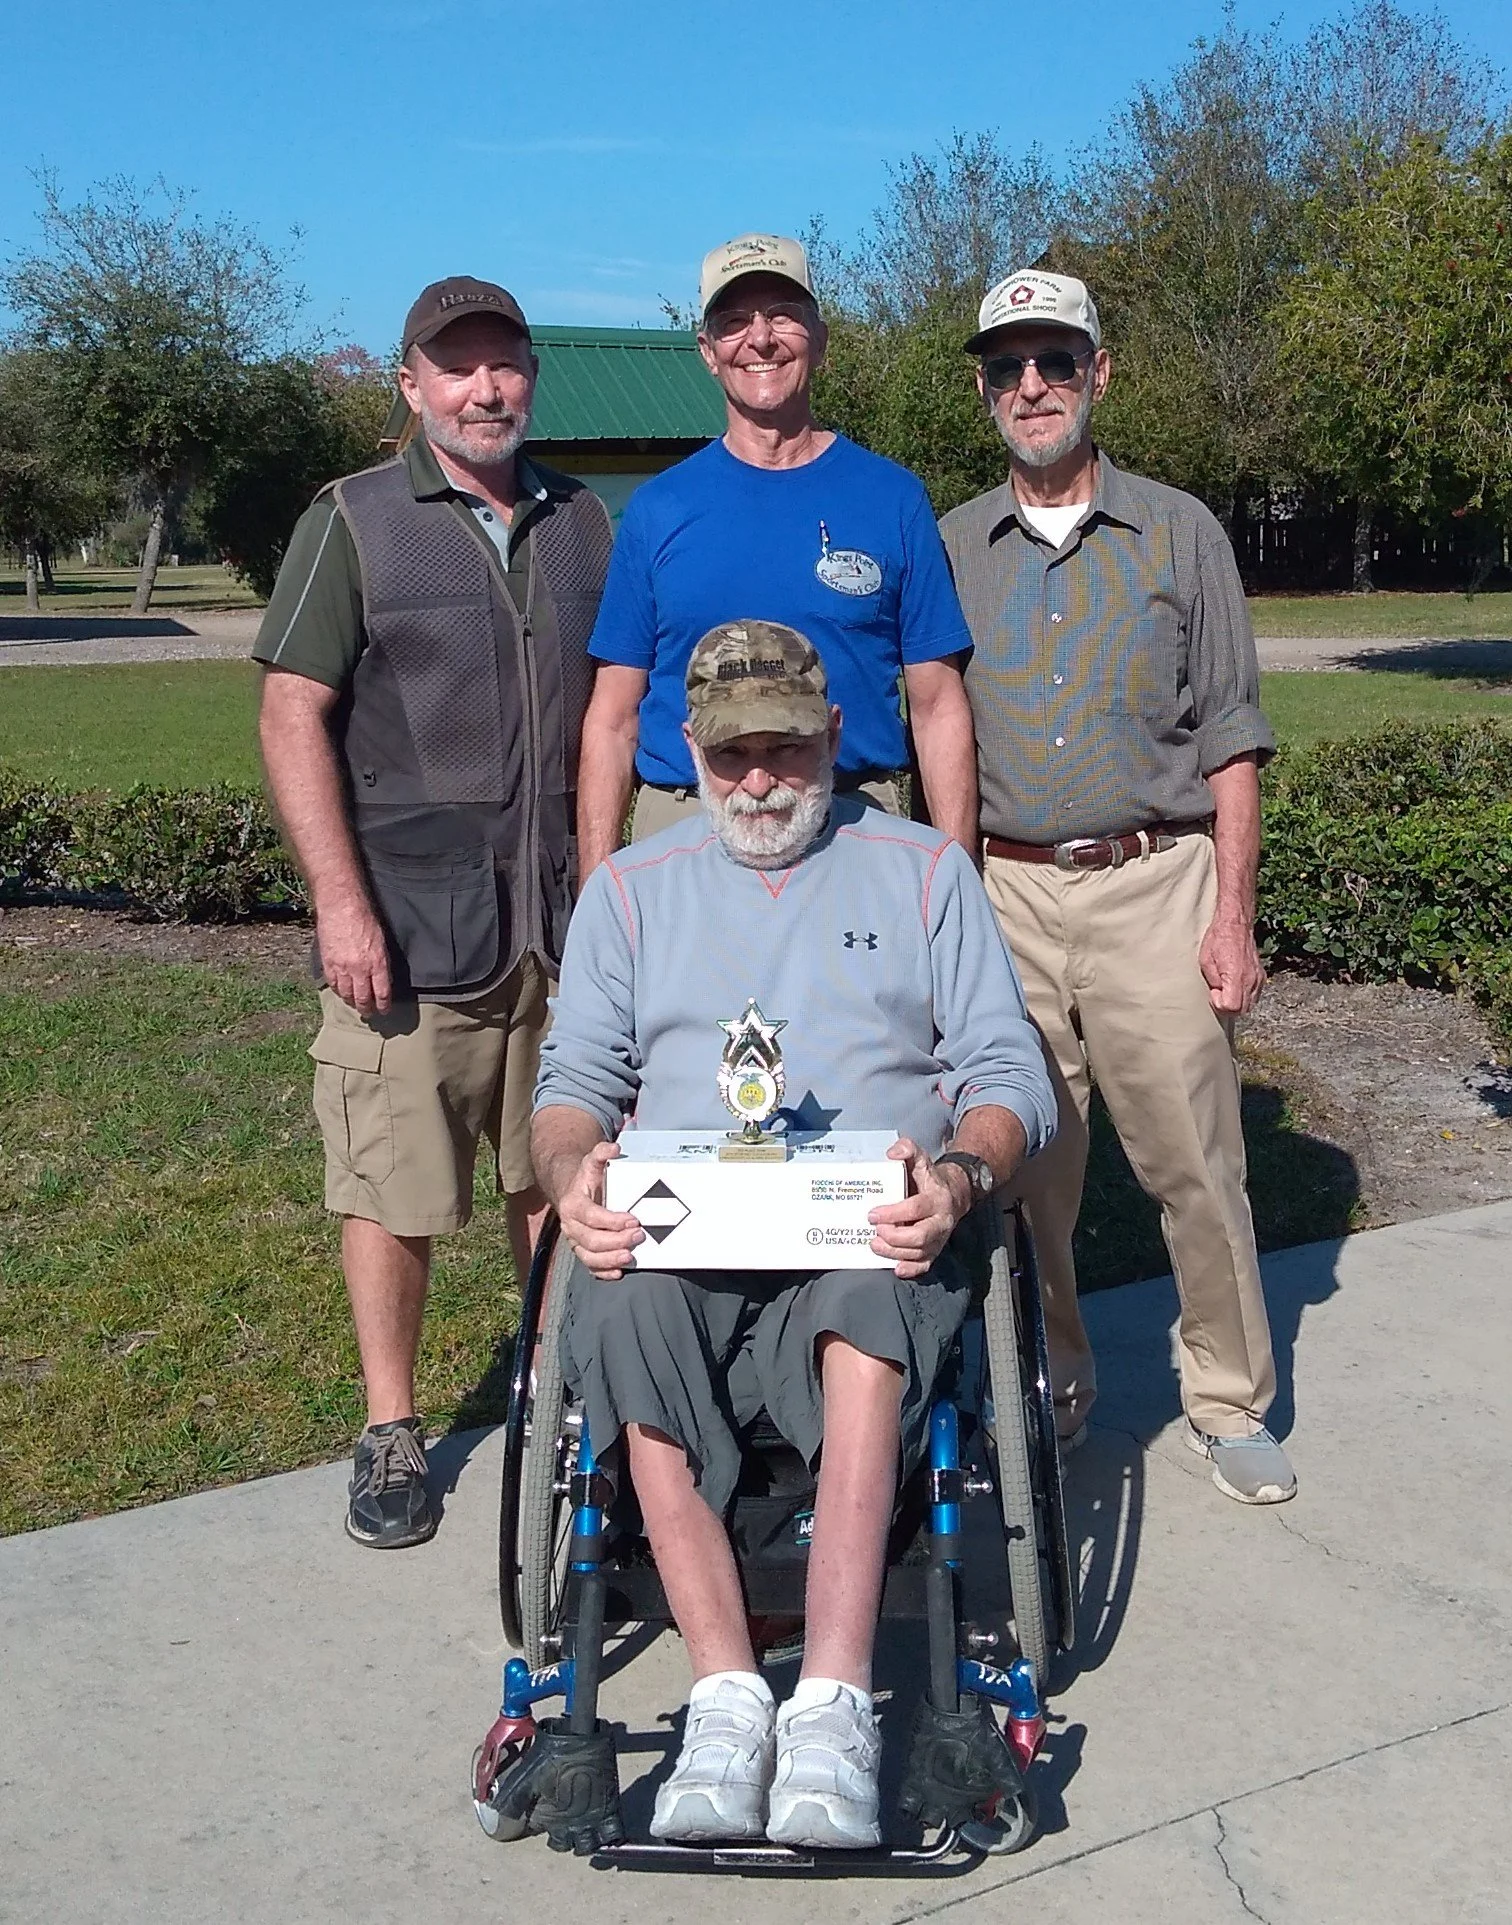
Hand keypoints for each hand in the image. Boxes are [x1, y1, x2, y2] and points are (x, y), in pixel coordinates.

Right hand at [316, 893, 392, 1015]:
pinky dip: (338, 991)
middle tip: (370, 1014)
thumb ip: (382, 962)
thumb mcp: (382, 941)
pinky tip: (342, 992)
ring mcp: (342, 967)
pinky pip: (333, 984)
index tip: (384, 1011)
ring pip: (347, 994)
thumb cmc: (365, 917)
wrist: (341, 905)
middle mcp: (360, 969)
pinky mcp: (327, 963)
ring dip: (352, 1002)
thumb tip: (383, 979)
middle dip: (367, 1009)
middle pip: (364, 998)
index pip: (382, 993)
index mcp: (377, 963)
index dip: (384, 1006)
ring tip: (356, 1005)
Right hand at [557, 1141, 644, 1280]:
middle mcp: (571, 1225)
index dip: (611, 1220)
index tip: (633, 1220)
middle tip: (639, 1236)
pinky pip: (590, 1267)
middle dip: (615, 1241)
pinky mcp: (583, 1251)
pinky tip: (619, 1272)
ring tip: (630, 1256)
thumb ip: (601, 1152)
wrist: (573, 1193)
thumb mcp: (591, 1162)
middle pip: (591, 1239)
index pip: (590, 1216)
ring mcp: (576, 1241)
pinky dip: (603, 1272)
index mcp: (572, 1204)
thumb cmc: (587, 1180)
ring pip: (589, 1256)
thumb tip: (615, 1148)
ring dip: (610, 1259)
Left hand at [867, 1137, 970, 1278]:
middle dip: (893, 1236)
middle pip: (919, 1236)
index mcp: (937, 1198)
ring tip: (874, 1244)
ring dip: (894, 1252)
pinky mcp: (934, 1251)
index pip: (915, 1208)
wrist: (953, 1194)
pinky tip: (895, 1267)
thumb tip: (891, 1154)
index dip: (893, 1213)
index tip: (872, 1214)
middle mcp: (941, 1221)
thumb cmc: (928, 1178)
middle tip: (874, 1230)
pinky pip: (924, 1266)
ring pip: (918, 1253)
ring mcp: (939, 1239)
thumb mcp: (919, 1158)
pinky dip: (910, 1270)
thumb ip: (906, 1148)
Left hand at [1199, 912, 1265, 1016]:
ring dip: (1236, 1002)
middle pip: (1242, 1010)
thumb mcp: (1206, 962)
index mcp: (1237, 976)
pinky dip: (1244, 995)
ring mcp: (1258, 979)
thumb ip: (1213, 983)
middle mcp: (1251, 980)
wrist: (1235, 924)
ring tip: (1225, 987)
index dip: (1219, 1004)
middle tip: (1217, 991)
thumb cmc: (1218, 939)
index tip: (1213, 991)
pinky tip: (1235, 985)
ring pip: (1249, 1005)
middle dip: (1227, 1006)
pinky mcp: (1262, 976)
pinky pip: (1254, 995)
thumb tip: (1218, 996)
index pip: (1232, 1007)